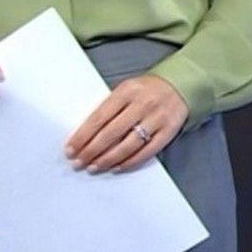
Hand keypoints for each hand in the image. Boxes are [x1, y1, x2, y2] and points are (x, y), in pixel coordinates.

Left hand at [64, 75, 187, 172]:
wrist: (180, 85)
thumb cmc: (146, 90)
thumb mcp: (126, 89)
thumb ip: (110, 107)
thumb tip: (85, 135)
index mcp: (127, 91)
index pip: (99, 117)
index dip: (82, 136)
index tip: (70, 149)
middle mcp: (142, 104)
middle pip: (111, 133)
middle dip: (91, 151)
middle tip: (78, 163)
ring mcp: (157, 118)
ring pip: (128, 145)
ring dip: (107, 159)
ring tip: (94, 167)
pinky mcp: (168, 131)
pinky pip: (146, 152)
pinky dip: (129, 162)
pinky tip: (116, 167)